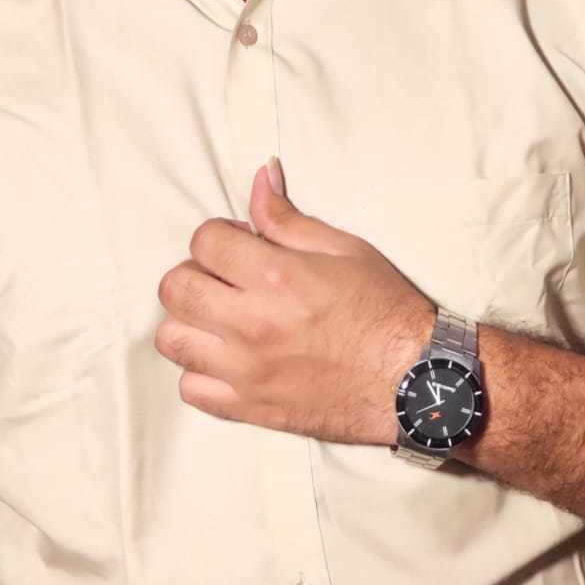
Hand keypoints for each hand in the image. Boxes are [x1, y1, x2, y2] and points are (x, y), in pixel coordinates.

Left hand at [154, 159, 436, 445]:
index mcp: (276, 277)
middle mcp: (252, 324)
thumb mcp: (343, 248)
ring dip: (190, 322)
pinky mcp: (249, 407)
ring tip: (221, 318)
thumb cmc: (385, 309)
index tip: (242, 246)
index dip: (221, 236)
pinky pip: (191, 389)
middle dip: (195, 273)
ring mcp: (246, 371)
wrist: (413, 380)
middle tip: (226, 279)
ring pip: (171, 340)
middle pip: (175, 288)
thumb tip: (260, 177)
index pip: (203, 241)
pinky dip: (200, 372)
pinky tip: (227, 358)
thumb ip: (288, 217)